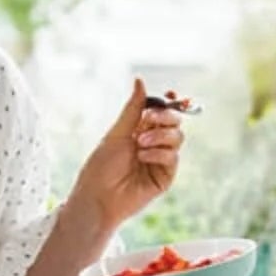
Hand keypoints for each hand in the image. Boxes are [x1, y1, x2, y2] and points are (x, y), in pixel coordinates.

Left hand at [65, 80, 186, 233]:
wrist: (98, 196)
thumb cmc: (102, 166)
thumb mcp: (118, 132)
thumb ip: (134, 108)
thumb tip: (140, 80)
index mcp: (140, 130)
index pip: (162, 111)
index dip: (169, 102)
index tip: (171, 94)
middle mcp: (153, 144)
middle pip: (174, 122)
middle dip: (165, 117)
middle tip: (149, 120)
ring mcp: (160, 161)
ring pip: (177, 138)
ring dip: (160, 136)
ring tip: (140, 144)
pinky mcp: (165, 177)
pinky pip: (172, 158)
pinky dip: (159, 153)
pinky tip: (143, 157)